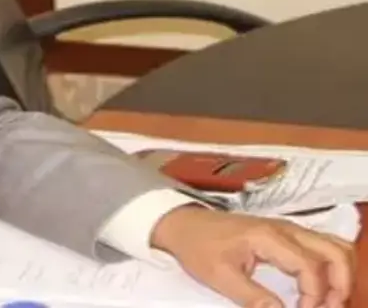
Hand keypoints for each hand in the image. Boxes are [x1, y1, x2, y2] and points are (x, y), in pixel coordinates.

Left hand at [151, 205, 355, 307]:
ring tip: (328, 302)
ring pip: (335, 247)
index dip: (315, 295)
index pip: (311, 266)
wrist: (183, 223)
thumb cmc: (198, 246)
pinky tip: (319, 290)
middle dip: (340, 285)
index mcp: (270, 237)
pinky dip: (331, 268)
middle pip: (336, 252)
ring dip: (340, 275)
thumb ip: (253, 297)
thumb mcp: (220, 276)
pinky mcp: (287, 235)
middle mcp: (286, 229)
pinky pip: (323, 247)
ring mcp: (289, 230)